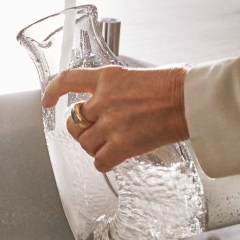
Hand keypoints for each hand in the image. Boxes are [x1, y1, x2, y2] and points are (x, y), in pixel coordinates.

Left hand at [42, 65, 189, 171]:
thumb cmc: (175, 86)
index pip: (68, 80)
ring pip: (85, 144)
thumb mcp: (138, 76)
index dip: (53, 91)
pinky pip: (100, 161)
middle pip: (74, 121)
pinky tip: (115, 158)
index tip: (48, 100)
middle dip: (80, 129)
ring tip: (111, 145)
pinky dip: (105, 162)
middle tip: (94, 132)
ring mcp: (111, 123)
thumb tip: (115, 104)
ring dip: (95, 147)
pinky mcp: (122, 144)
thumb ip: (119, 90)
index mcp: (107, 78)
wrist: (190, 100)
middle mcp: (103, 100)